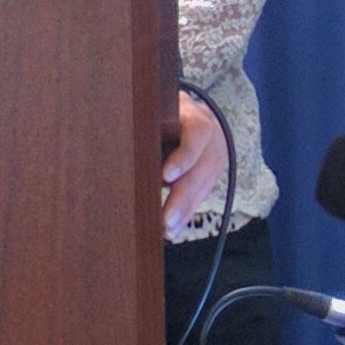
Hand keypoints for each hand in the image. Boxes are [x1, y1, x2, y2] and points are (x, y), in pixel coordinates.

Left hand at [161, 95, 229, 238]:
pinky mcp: (214, 177)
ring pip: (203, 189)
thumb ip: (149, 130)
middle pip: (200, 171)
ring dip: (184, 212)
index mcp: (196, 119)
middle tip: (165, 219)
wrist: (194, 117)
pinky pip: (201, 197)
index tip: (166, 175)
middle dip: (182, 198)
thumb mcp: (160, 113)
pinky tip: (173, 229)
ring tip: (166, 230)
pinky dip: (186, 214)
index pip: (196, 135)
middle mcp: (212, 141)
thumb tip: (128, 157)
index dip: (183, 157)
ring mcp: (216, 161)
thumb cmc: (166, 115)